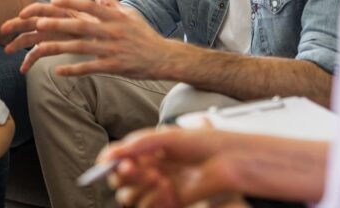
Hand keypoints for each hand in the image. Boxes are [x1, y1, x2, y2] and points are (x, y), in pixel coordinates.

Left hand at [1, 0, 177, 77]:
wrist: (164, 57)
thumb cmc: (145, 35)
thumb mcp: (131, 15)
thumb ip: (112, 4)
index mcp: (116, 17)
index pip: (90, 6)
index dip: (72, 3)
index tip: (54, 0)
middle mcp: (113, 31)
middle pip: (81, 26)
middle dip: (59, 24)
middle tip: (39, 23)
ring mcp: (113, 50)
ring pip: (82, 48)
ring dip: (60, 47)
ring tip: (41, 48)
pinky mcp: (115, 67)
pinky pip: (90, 68)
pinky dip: (74, 70)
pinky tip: (58, 71)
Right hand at [1, 1, 99, 67]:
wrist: (108, 38)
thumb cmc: (104, 23)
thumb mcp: (105, 14)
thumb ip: (103, 5)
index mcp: (66, 12)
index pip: (46, 8)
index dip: (34, 10)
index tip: (23, 15)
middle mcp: (55, 22)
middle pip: (32, 21)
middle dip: (17, 24)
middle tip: (3, 30)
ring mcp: (52, 34)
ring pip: (31, 37)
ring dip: (18, 42)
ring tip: (7, 50)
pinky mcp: (53, 46)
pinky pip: (39, 52)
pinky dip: (30, 59)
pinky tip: (24, 69)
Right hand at [100, 129, 246, 207]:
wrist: (231, 164)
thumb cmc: (207, 145)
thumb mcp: (169, 138)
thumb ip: (138, 143)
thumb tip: (111, 152)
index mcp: (151, 150)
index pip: (121, 157)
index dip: (113, 159)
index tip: (108, 159)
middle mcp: (153, 169)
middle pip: (121, 177)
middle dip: (123, 172)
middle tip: (131, 166)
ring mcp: (160, 188)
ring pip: (129, 195)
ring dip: (140, 186)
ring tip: (158, 176)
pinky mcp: (169, 202)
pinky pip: (148, 206)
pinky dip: (154, 199)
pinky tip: (168, 189)